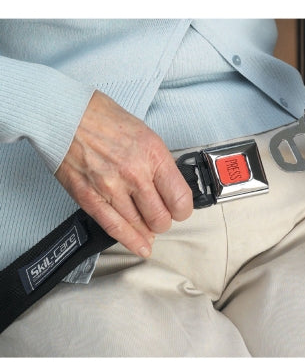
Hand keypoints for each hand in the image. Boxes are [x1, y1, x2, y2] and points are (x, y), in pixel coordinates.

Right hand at [55, 90, 192, 256]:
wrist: (64, 114)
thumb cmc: (103, 118)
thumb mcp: (145, 134)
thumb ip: (158, 164)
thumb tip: (168, 188)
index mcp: (153, 155)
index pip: (180, 198)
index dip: (183, 209)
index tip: (180, 209)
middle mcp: (135, 173)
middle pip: (161, 218)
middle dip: (164, 220)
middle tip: (160, 215)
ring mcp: (111, 188)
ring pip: (141, 226)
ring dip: (148, 229)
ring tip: (149, 228)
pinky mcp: (90, 198)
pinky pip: (115, 228)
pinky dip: (130, 241)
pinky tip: (140, 247)